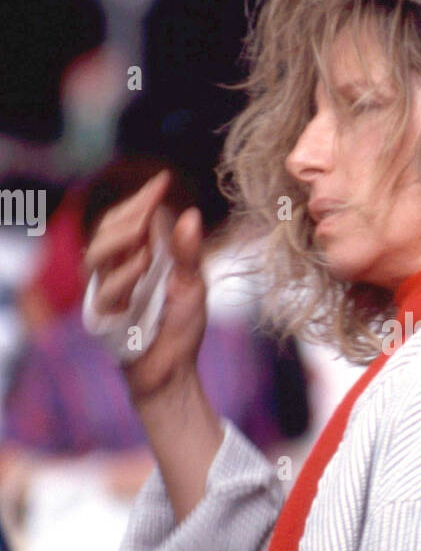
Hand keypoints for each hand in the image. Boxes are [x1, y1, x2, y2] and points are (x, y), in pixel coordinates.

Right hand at [84, 171, 207, 404]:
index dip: (142, 198)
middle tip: (151, 205)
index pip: (130, 218)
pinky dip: (123, 276)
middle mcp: (118, 269)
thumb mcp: (193, 285)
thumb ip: (188, 253)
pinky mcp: (103, 315)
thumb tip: (190, 214)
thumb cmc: (182, 326)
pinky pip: (103, 290)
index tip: (163, 180)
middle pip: (108, 229)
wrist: (174, 371)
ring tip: (145, 235)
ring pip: (96, 254)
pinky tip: (142, 266)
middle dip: (129, 213)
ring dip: (120, 240)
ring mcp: (107, 291)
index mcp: (138, 256)